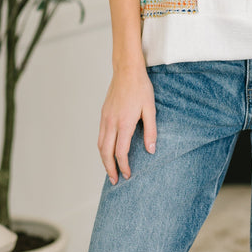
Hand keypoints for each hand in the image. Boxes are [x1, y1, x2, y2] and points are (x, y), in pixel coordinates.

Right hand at [98, 64, 156, 184]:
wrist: (127, 70)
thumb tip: (150, 150)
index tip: (128, 175)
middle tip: (115, 180)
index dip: (124, 166)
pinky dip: (103, 148)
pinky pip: (100, 135)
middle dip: (110, 169)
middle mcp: (111, 122)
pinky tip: (108, 151)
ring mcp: (105, 118)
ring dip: (104, 160)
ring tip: (110, 170)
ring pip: (100, 145)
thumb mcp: (150, 109)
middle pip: (106, 153)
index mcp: (124, 123)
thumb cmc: (141, 88)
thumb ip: (150, 130)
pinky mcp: (103, 113)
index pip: (120, 152)